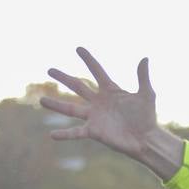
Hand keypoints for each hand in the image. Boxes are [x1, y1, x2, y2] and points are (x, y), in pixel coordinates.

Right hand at [41, 48, 183, 178]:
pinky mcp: (94, 131)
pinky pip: (76, 132)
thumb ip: (142, 77)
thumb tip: (145, 58)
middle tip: (49, 69)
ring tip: (41, 100)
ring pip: (71, 109)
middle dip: (64, 78)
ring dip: (56, 105)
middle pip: (78, 87)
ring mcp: (95, 116)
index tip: (78, 48)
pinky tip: (52, 135)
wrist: (147, 139)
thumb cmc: (147, 117)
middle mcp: (99, 102)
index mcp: (111, 91)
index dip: (89, 60)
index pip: (97, 71)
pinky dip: (64, 134)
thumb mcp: (146, 94)